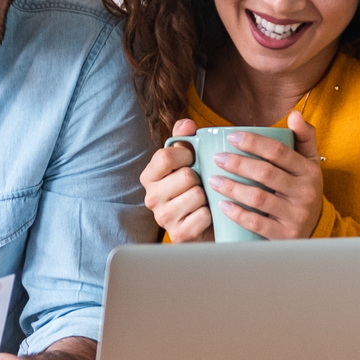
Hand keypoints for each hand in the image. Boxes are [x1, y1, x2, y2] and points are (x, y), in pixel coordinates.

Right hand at [140, 118, 213, 242]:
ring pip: (196, 195)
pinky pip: (203, 216)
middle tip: (200, 184)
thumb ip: (184, 137)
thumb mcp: (187, 159)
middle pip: (185, 176)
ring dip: (207, 196)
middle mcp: (151, 197)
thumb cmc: (194, 186)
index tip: (193, 159)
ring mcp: (163, 218)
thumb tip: (188, 124)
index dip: (186, 154)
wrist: (204, 223)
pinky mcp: (178, 235)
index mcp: (150, 176)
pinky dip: (210, 214)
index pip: (165, 156)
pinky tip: (206, 214)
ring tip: (204, 199)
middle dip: (200, 178)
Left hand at [207, 111, 324, 239]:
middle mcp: (305, 193)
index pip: (279, 152)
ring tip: (213, 179)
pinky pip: (257, 223)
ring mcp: (295, 215)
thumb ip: (304, 137)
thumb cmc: (303, 190)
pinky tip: (221, 205)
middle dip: (238, 164)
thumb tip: (295, 114)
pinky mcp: (284, 236)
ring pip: (259, 198)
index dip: (254, 142)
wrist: (314, 230)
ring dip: (232, 188)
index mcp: (308, 171)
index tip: (231, 136)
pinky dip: (237, 214)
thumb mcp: (309, 164)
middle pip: (266, 173)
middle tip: (217, 157)